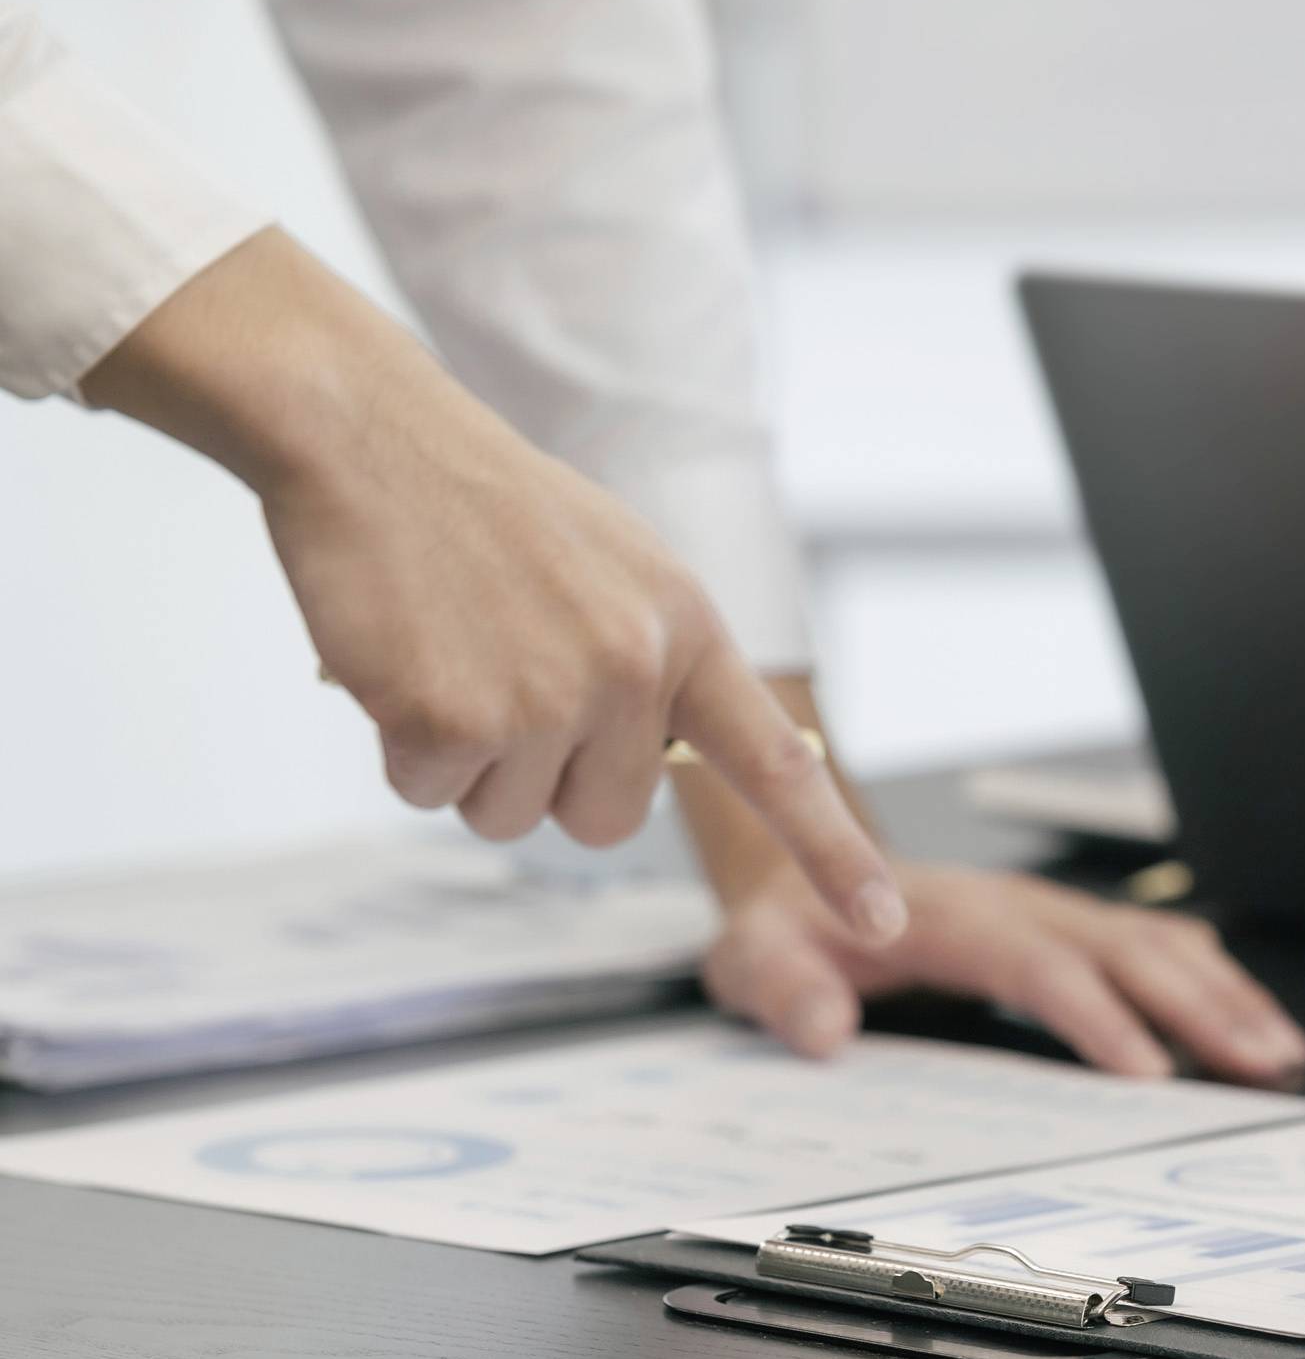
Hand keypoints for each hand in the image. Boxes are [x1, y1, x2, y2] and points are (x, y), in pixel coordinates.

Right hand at [81, 232, 906, 945]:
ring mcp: (547, 697)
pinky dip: (401, 744)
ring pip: (512, 818)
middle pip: (609, 821)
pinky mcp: (452, 720)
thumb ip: (660, 665)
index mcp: (687, 629)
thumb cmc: (492, 510)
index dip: (833, 852)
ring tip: (453, 652)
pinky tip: (401, 658)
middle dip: (551, 780)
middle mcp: (635, 669)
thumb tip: (672, 761)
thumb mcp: (621, 571)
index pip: (777, 764)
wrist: (372, 437)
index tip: (879, 921)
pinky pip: (427, 792)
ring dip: (469, 762)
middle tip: (507, 677)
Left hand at [700, 861, 1304, 1085]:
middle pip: (1124, 951)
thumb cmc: (789, 922)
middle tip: (1257, 1065)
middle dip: (1199, 1009)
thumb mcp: (753, 958)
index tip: (1147, 1073)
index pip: (1038, 965)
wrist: (800, 866)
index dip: (1098, 1017)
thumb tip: (824, 1028)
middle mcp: (1015, 904)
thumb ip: (783, 989)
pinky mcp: (1065, 924)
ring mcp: (1048, 910)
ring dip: (1222, 996)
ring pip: (1153, 944)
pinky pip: (1152, 943)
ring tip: (1278, 1052)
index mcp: (951, 914)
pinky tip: (1250, 1018)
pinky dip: (1210, 979)